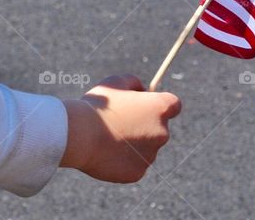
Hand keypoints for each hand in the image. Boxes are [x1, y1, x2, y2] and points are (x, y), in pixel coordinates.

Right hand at [61, 75, 181, 182]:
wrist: (80, 135)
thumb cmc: (98, 106)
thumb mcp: (115, 82)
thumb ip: (133, 82)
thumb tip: (141, 91)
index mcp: (160, 108)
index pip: (174, 105)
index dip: (159, 104)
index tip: (146, 105)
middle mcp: (162, 133)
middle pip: (159, 128)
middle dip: (144, 125)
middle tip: (119, 121)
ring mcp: (151, 155)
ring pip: (145, 148)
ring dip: (133, 143)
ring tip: (107, 137)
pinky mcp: (138, 172)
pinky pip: (133, 164)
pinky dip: (123, 160)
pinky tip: (105, 152)